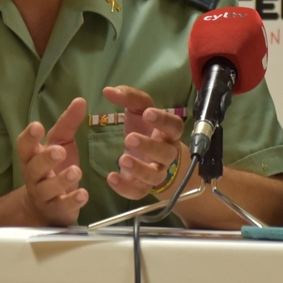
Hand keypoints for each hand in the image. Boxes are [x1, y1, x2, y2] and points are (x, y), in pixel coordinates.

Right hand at [15, 97, 88, 225]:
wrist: (44, 208)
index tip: (37, 126)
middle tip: (59, 151)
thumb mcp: (60, 143)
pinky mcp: (57, 210)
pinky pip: (63, 206)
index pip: (24, 147)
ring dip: (61, 181)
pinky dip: (72, 201)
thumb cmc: (52, 169)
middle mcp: (34, 176)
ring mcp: (44, 195)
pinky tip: (83, 194)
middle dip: (46, 158)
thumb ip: (68, 123)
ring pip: (48, 189)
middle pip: (34, 168)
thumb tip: (80, 100)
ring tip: (76, 172)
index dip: (29, 137)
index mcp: (32, 157)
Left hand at [102, 85, 184, 199]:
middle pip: (166, 152)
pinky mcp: (143, 188)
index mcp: (168, 132)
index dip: (163, 121)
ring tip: (122, 159)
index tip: (147, 114)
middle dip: (149, 146)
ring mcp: (157, 172)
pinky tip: (112, 178)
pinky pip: (139, 192)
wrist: (148, 158)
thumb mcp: (138, 110)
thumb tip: (108, 90)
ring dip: (140, 168)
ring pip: (155, 175)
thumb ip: (128, 98)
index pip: (174, 126)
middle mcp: (167, 154)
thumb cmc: (144, 129)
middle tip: (129, 138)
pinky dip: (126, 188)